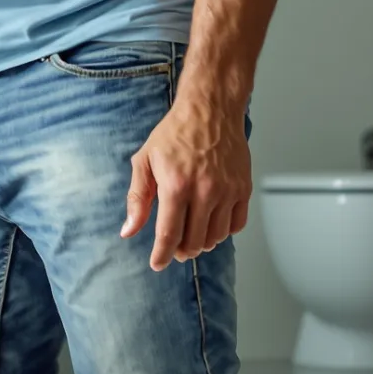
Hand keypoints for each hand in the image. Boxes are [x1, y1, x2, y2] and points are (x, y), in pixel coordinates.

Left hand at [120, 94, 252, 270]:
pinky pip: (236, 225)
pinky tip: (212, 223)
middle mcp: (204, 191)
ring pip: (215, 237)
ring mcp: (227, 191)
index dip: (161, 255)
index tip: (157, 264)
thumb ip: (137, 198)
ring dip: (201, 243)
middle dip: (180, 251)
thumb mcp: (145, 160)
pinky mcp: (243, 188)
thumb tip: (129, 230)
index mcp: (175, 186)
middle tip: (173, 248)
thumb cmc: (175, 132)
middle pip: (193, 242)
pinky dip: (223, 231)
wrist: (211, 109)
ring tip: (191, 234)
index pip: (168, 235)